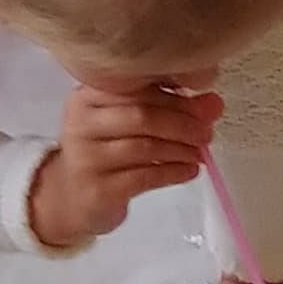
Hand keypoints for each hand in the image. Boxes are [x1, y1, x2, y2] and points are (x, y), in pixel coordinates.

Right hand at [31, 81, 222, 248]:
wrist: (69, 196)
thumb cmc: (103, 152)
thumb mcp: (125, 122)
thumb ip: (164, 107)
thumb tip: (213, 103)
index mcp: (87, 96)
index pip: (136, 87)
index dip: (176, 95)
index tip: (205, 104)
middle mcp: (83, 123)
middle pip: (141, 115)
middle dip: (182, 123)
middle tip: (206, 132)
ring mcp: (88, 157)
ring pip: (144, 147)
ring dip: (180, 149)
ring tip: (200, 152)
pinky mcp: (99, 189)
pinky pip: (144, 177)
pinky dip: (173, 172)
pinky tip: (189, 171)